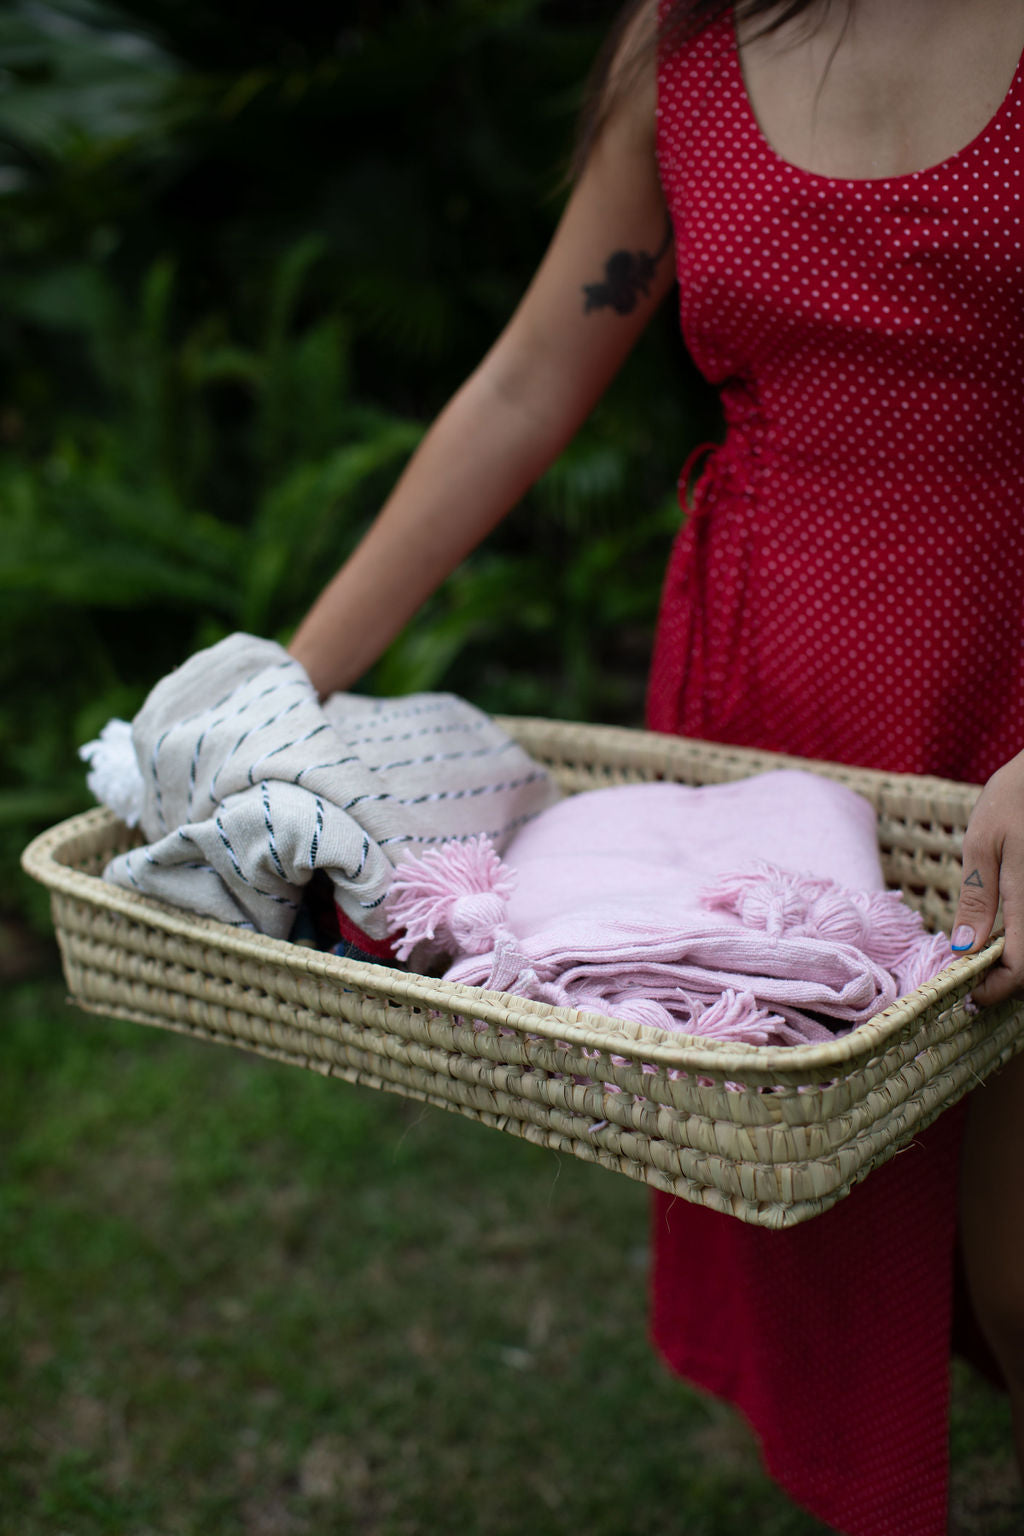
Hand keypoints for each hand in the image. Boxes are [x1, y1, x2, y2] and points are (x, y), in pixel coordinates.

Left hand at [951, 751, 1023, 1005]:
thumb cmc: (1016, 797)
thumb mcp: (983, 843)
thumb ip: (978, 899)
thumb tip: (965, 949)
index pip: (1022, 970)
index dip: (998, 991)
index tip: (973, 996)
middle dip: (1013, 980)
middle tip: (980, 979)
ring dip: (1023, 959)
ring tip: (994, 954)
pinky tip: (1014, 930)